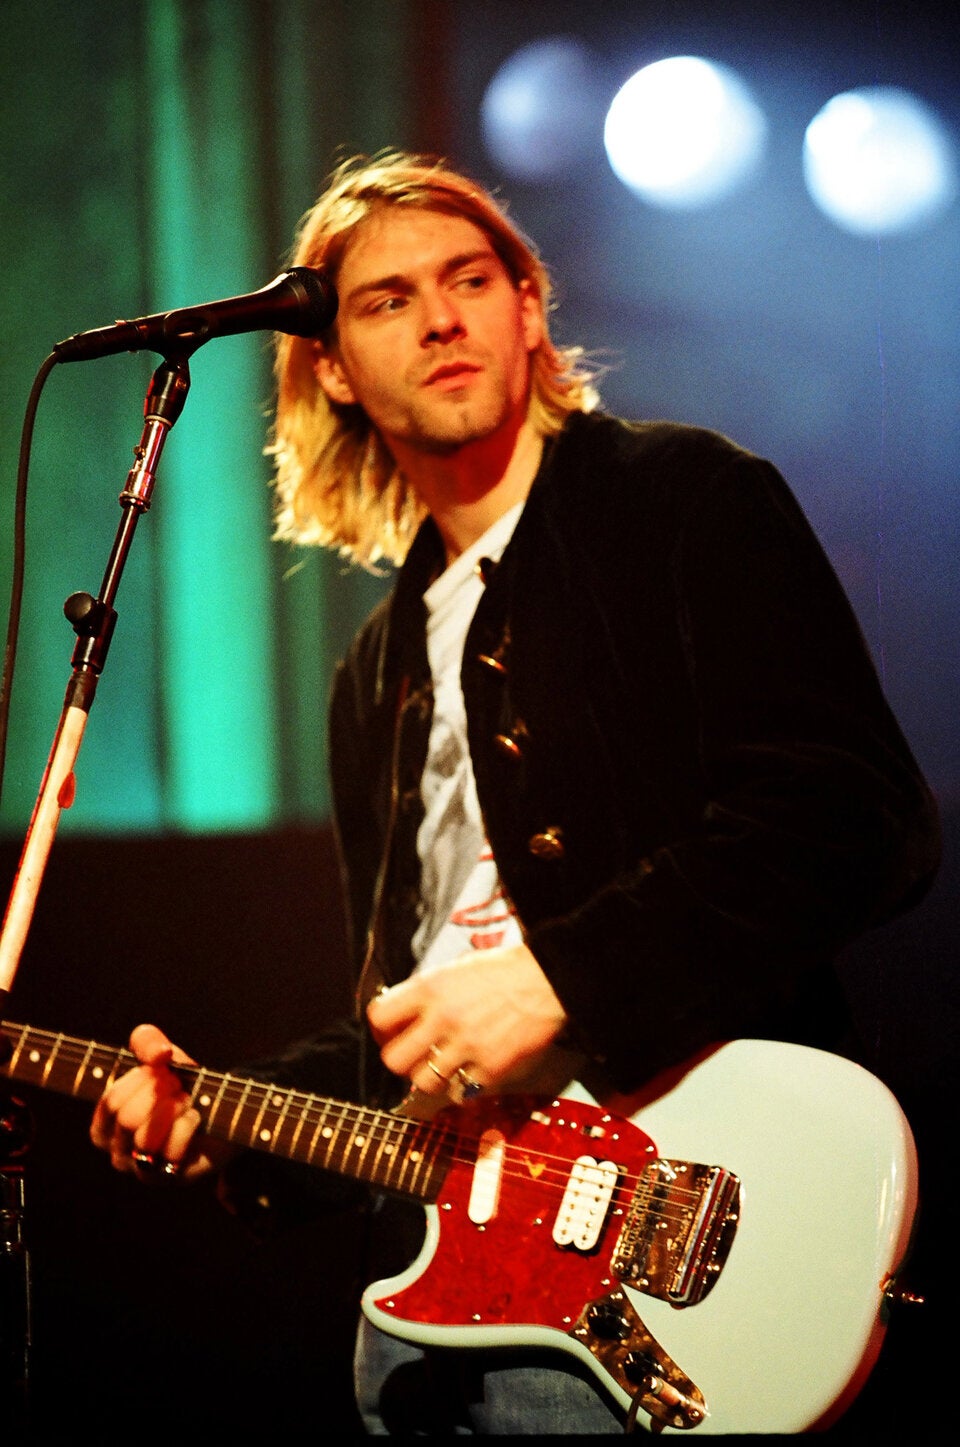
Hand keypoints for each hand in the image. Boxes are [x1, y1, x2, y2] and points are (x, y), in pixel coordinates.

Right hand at [89, 1023, 221, 1181]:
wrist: (221, 1112)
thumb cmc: (182, 1087)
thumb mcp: (162, 1057)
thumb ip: (148, 1043)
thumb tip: (159, 1053)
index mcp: (105, 1126)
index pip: (110, 1102)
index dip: (140, 1079)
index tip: (160, 1070)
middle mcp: (117, 1152)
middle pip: (126, 1119)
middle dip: (158, 1093)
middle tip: (177, 1086)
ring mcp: (141, 1169)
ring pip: (144, 1138)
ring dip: (173, 1109)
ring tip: (185, 1100)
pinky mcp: (168, 1178)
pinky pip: (172, 1151)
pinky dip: (188, 1124)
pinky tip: (195, 1117)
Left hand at [366, 943, 568, 1097]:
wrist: (548, 980)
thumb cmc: (503, 971)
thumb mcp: (454, 969)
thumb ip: (426, 992)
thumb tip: (402, 1012)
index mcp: (430, 988)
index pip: (379, 1017)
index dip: (380, 1029)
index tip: (389, 1032)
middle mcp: (444, 1017)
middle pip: (394, 1060)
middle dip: (401, 1060)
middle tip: (414, 1055)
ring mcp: (467, 1046)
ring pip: (423, 1082)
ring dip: (430, 1077)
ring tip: (442, 1066)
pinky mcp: (491, 1069)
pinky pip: (460, 1092)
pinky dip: (463, 1085)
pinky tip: (471, 1070)